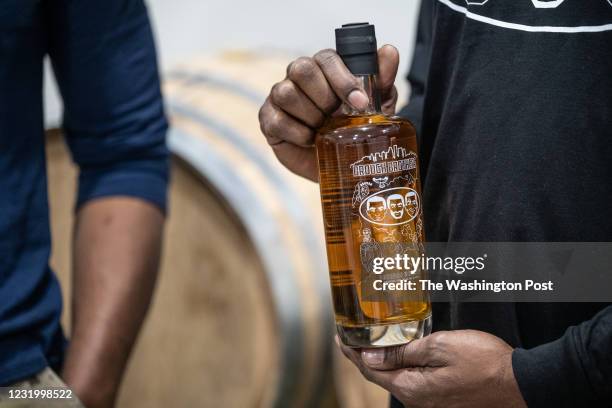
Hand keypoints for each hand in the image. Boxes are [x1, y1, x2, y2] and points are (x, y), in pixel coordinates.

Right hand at [258, 45, 399, 181]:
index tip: (360, 102)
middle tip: (337, 117)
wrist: (340, 163)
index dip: (342, 79)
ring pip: (286, 93)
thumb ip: (382, 79)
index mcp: (324, 68)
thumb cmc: (355, 128)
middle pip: (301, 69)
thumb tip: (389, 51)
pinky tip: (311, 140)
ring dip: (310, 115)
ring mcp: (280, 97)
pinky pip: (277, 120)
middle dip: (324, 97)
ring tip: (323, 130)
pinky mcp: (269, 119)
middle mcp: (298, 77)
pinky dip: (298, 133)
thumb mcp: (377, 106)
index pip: (326, 58)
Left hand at [339, 330, 526, 407]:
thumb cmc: (483, 362)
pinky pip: (410, 382)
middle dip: (362, 356)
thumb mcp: (438, 347)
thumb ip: (402, 353)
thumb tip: (370, 357)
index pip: (370, 371)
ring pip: (395, 379)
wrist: (520, 383)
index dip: (352, 353)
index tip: (339, 338)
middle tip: (350, 337)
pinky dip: (397, 367)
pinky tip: (398, 355)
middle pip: (380, 376)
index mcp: (412, 388)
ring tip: (369, 342)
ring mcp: (430, 402)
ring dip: (380, 362)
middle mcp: (417, 401)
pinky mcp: (442, 398)